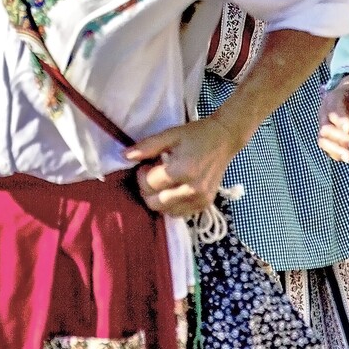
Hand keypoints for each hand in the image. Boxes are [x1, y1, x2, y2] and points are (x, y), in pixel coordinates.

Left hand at [125, 115, 241, 218]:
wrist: (223, 140)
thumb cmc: (195, 135)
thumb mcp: (170, 135)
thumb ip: (147, 146)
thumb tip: (124, 156)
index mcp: (183, 170)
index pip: (150, 184)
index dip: (142, 174)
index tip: (147, 164)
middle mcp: (192, 190)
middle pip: (154, 203)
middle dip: (146, 190)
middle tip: (152, 174)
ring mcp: (200, 200)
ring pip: (165, 212)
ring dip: (158, 199)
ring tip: (164, 181)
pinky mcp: (204, 205)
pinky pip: (179, 214)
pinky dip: (171, 205)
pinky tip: (173, 189)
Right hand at [317, 76, 348, 161]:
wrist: (346, 96)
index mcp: (332, 100)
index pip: (333, 111)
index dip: (340, 120)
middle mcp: (324, 114)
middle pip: (326, 128)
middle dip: (340, 138)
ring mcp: (324, 125)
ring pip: (323, 140)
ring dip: (336, 150)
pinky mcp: (326, 136)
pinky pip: (326, 147)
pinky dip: (335, 153)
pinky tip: (346, 158)